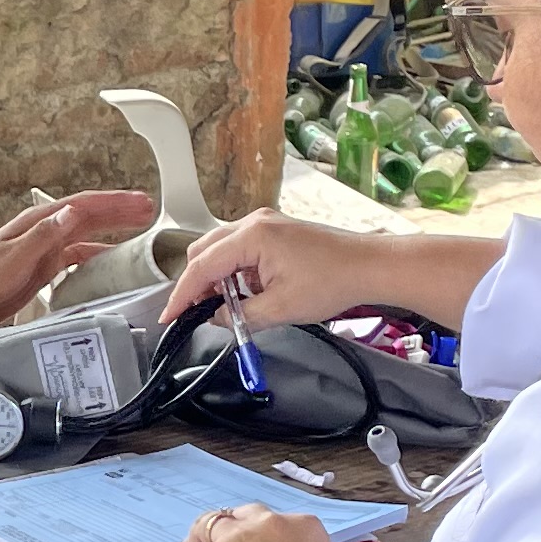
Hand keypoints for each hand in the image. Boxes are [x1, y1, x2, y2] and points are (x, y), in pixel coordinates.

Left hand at [0, 189, 157, 326]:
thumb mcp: (14, 256)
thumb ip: (44, 235)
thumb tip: (72, 213)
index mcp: (39, 222)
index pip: (84, 205)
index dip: (114, 202)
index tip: (139, 201)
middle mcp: (45, 231)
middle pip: (90, 215)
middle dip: (121, 210)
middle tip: (149, 208)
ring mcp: (46, 248)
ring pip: (88, 233)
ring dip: (114, 228)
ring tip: (140, 225)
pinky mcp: (45, 266)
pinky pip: (79, 256)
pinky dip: (98, 254)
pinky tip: (112, 257)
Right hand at [156, 207, 389, 329]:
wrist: (370, 266)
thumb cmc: (334, 280)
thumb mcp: (281, 308)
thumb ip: (241, 316)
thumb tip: (218, 318)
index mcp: (252, 236)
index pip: (202, 266)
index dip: (183, 295)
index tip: (170, 315)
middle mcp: (254, 223)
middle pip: (205, 252)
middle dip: (198, 284)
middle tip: (199, 313)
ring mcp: (265, 224)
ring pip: (222, 251)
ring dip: (219, 279)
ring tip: (232, 307)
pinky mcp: (275, 231)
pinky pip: (241, 250)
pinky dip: (236, 272)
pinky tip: (250, 293)